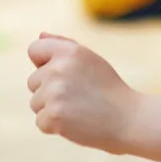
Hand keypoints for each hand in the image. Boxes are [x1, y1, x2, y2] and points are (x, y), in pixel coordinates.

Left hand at [27, 33, 135, 153]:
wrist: (128, 119)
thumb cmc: (108, 89)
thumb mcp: (90, 60)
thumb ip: (63, 45)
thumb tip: (40, 35)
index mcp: (68, 51)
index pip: (34, 50)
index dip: (43, 63)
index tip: (61, 75)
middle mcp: (58, 68)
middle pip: (32, 81)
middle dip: (49, 91)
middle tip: (78, 96)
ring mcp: (54, 92)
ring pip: (35, 103)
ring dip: (52, 109)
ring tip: (79, 109)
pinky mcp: (53, 115)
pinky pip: (41, 122)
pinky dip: (55, 126)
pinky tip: (76, 122)